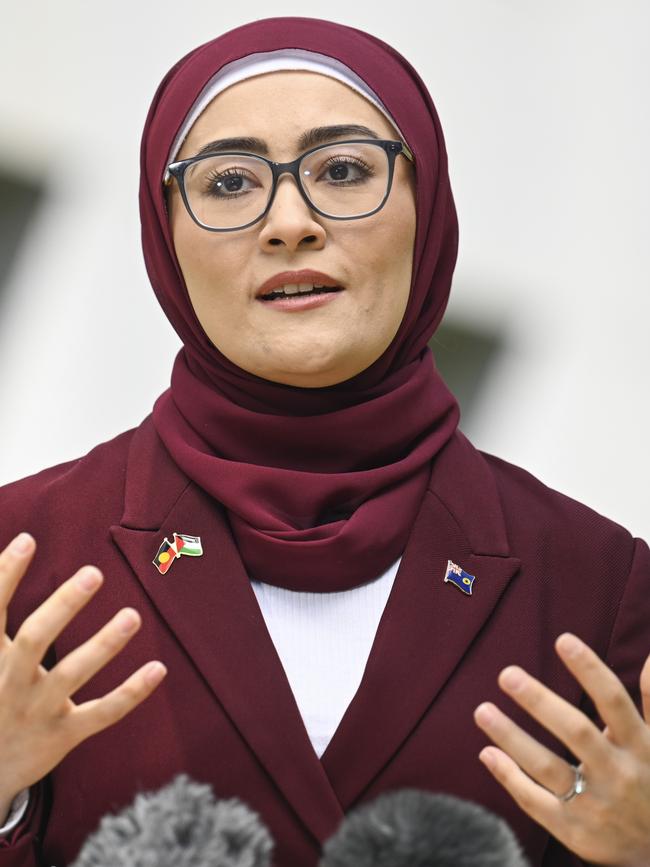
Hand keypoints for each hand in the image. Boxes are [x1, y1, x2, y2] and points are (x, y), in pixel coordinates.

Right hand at [0, 532, 166, 812]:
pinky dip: (131, 692)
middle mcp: (9, 682)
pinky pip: (102, 712)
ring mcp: (37, 710)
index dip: (5, 575)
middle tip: (94, 573)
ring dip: (104, 644)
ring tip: (133, 615)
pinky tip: (158, 668)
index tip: (28, 540)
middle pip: (34, 638)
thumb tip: (8, 557)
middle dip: (63, 605)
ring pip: (72, 674)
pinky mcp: (62, 735)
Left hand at [473, 633, 649, 866]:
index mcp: (640, 746)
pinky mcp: (573, 830)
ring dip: (512, 738)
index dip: (590, 670)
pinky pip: (535, 802)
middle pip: (576, 732)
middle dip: (540, 702)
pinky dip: (509, 778)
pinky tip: (487, 753)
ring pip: (548, 768)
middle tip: (507, 673)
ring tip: (482, 710)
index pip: (613, 701)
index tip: (562, 640)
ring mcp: (594, 804)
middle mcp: (617, 773)